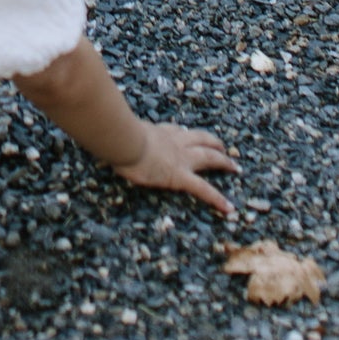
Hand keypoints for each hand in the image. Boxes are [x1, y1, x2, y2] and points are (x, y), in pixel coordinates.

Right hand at [113, 122, 238, 214]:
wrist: (126, 140)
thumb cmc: (118, 135)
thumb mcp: (120, 131)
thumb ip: (119, 133)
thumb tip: (104, 131)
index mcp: (159, 132)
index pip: (177, 131)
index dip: (187, 134)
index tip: (190, 135)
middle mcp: (174, 142)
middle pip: (200, 139)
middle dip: (213, 143)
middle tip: (224, 147)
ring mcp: (180, 158)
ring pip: (208, 157)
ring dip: (223, 161)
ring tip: (234, 166)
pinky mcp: (181, 176)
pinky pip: (203, 189)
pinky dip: (217, 199)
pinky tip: (228, 208)